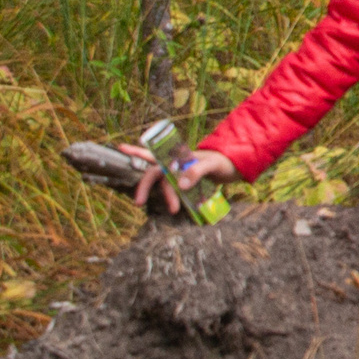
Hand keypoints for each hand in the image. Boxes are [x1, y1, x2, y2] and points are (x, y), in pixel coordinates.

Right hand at [121, 143, 237, 214]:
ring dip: (166, 197)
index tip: (121, 148)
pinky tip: (178, 208)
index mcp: (178, 156)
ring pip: (166, 186)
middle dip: (144, 187)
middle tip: (138, 202)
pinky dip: (176, 199)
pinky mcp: (189, 185)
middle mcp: (176, 165)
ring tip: (173, 210)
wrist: (237, 167)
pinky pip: (177, 192)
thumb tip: (179, 184)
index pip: (155, 154)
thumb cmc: (224, 161)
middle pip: (155, 174)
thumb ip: (196, 171)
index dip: (137, 151)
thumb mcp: (212, 164)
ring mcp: (182, 175)